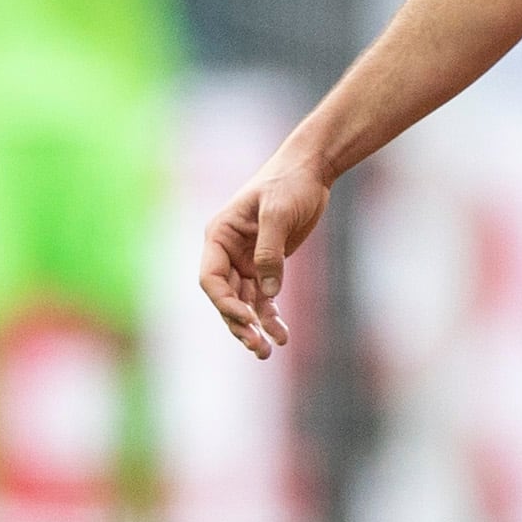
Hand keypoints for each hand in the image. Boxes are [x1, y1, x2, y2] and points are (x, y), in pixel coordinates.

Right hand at [200, 158, 330, 358]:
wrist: (311, 171)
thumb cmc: (289, 183)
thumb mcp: (278, 213)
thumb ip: (270, 251)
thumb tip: (267, 292)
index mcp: (220, 235)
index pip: (210, 278)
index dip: (224, 303)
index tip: (247, 319)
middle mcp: (227, 251)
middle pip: (225, 297)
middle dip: (239, 324)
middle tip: (257, 347)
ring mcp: (246, 261)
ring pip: (243, 303)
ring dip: (253, 327)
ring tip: (267, 351)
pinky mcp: (266, 266)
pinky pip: (263, 298)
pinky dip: (270, 316)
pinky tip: (281, 335)